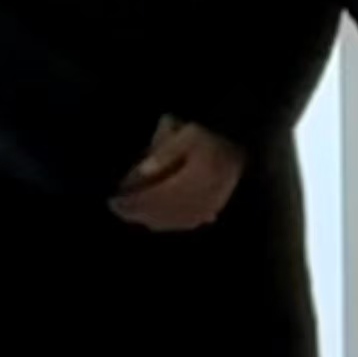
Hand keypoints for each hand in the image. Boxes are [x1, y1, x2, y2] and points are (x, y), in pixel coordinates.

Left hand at [109, 119, 245, 233]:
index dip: (135, 200)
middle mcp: (206, 194)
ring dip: (151, 219)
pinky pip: (189, 222)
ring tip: (132, 214)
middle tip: (117, 208)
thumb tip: (143, 171)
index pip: (159, 194)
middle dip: (138, 211)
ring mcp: (212, 204)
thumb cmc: (212, 134)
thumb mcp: (188, 133)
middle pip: (165, 210)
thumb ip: (166, 151)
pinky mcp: (216, 208)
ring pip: (175, 219)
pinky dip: (169, 223)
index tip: (114, 199)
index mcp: (199, 175)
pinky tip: (157, 221)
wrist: (243, 141)